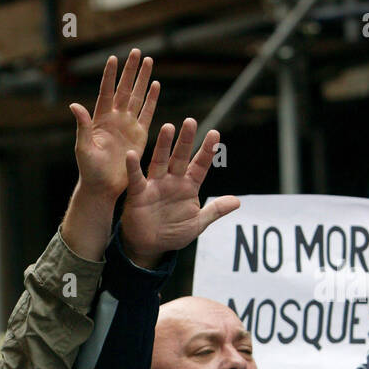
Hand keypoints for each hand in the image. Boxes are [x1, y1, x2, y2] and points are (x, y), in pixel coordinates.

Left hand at [70, 49, 158, 200]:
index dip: (110, 76)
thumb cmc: (89, 170)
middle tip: (136, 52)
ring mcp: (127, 125)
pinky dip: (151, 99)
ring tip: (148, 61)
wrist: (103, 187)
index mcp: (99, 119)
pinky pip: (146, 113)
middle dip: (130, 71)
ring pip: (137, 97)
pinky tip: (155, 85)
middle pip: (124, 89)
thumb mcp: (83, 148)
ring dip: (142, 80)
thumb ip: (82, 126)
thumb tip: (74, 105)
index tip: (113, 58)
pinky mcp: (139, 135)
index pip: (106, 92)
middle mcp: (114, 118)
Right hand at [119, 119, 239, 267]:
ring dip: (163, 145)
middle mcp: (172, 181)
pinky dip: (133, 168)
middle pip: (180, 157)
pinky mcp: (139, 194)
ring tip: (168, 128)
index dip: (207, 151)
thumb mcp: (198, 223)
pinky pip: (136, 179)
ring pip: (160, 161)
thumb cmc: (173, 232)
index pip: (200, 165)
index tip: (215, 134)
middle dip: (186, 140)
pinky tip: (131, 155)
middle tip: (190, 121)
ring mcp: (155, 186)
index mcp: (188, 186)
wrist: (150, 247)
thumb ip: (215, 210)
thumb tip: (238, 201)